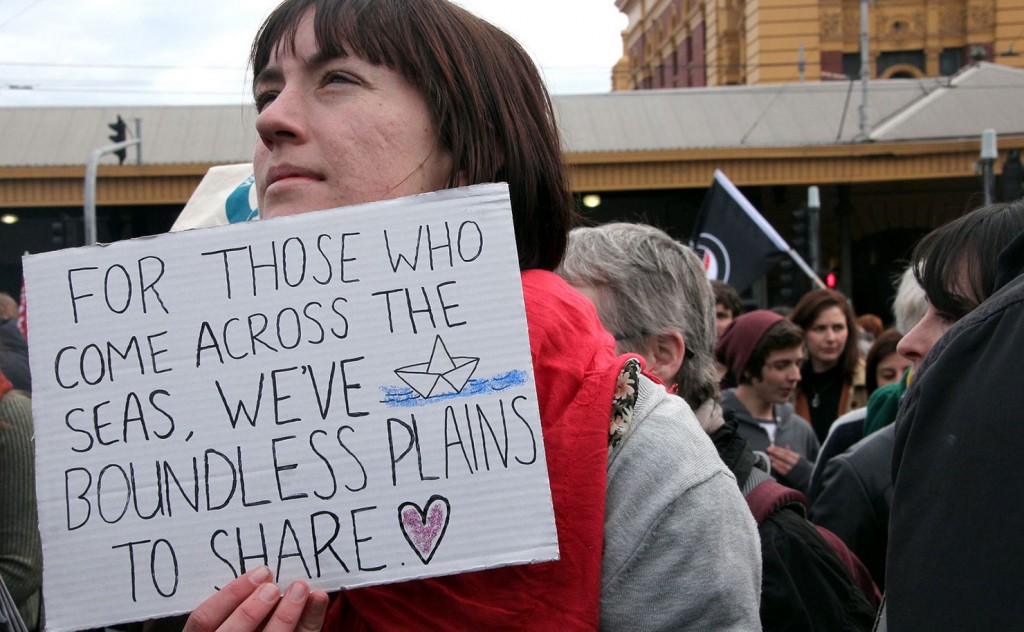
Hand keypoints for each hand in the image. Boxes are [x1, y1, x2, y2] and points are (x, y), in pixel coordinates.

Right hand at [184, 566, 328, 631]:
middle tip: (272, 587)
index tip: (257, 573)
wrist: (263, 629)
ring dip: (285, 615)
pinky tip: (318, 598)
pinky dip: (310, 619)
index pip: (204, 619)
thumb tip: (261, 571)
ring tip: (300, 588)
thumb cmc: (244, 616)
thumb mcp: (231, 609)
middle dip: (251, 610)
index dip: (228, 595)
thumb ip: (238, 597)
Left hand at [765, 444, 800, 475]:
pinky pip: (783, 471)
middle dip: (776, 452)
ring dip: (775, 459)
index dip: (779, 449)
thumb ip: (791, 452)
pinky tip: (772, 464)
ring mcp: (792, 470)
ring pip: (783, 464)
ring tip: (769, 456)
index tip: (772, 446)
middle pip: (784, 457)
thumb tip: (786, 445)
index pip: (787, 452)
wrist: (808, 477)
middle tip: (768, 449)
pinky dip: (777, 467)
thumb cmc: (802, 466)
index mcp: (797, 457)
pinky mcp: (790, 476)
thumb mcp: (799, 458)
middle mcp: (795, 463)